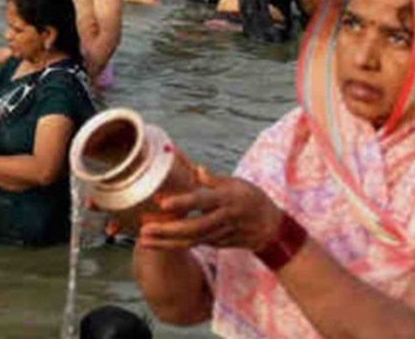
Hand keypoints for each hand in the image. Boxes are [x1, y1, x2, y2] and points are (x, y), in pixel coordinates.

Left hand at [136, 173, 282, 251]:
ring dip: (166, 242)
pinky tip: (156, 243)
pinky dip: (174, 245)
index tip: (162, 203)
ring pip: (191, 241)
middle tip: (144, 229)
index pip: (202, 200)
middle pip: (193, 227)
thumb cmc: (250, 199)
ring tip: (143, 240)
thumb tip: (195, 168)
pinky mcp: (218, 245)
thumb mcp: (236, 184)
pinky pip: (194, 245)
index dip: (182, 202)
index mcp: (227, 199)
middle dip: (167, 230)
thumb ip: (212, 180)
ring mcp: (221, 235)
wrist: (270, 227)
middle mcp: (223, 219)